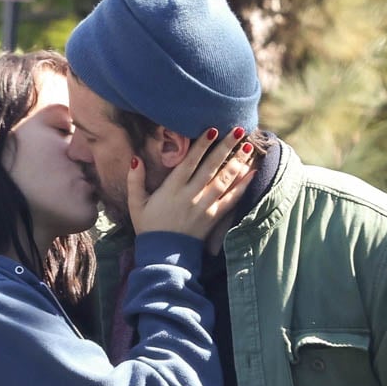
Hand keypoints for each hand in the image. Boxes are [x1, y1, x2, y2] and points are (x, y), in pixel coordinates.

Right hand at [128, 127, 253, 240]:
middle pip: (211, 167)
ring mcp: (204, 207)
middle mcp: (190, 195)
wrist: (164, 256)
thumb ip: (135, 181)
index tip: (213, 129)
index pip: (189, 162)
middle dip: (226, 147)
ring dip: (236, 163)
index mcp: (172, 189)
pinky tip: (251, 174)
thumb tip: (136, 159)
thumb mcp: (136, 204)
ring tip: (247, 147)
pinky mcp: (213, 218)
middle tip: (238, 130)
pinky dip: (242, 187)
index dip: (202, 145)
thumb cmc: (149, 228)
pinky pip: (231, 200)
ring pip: (224, 181)